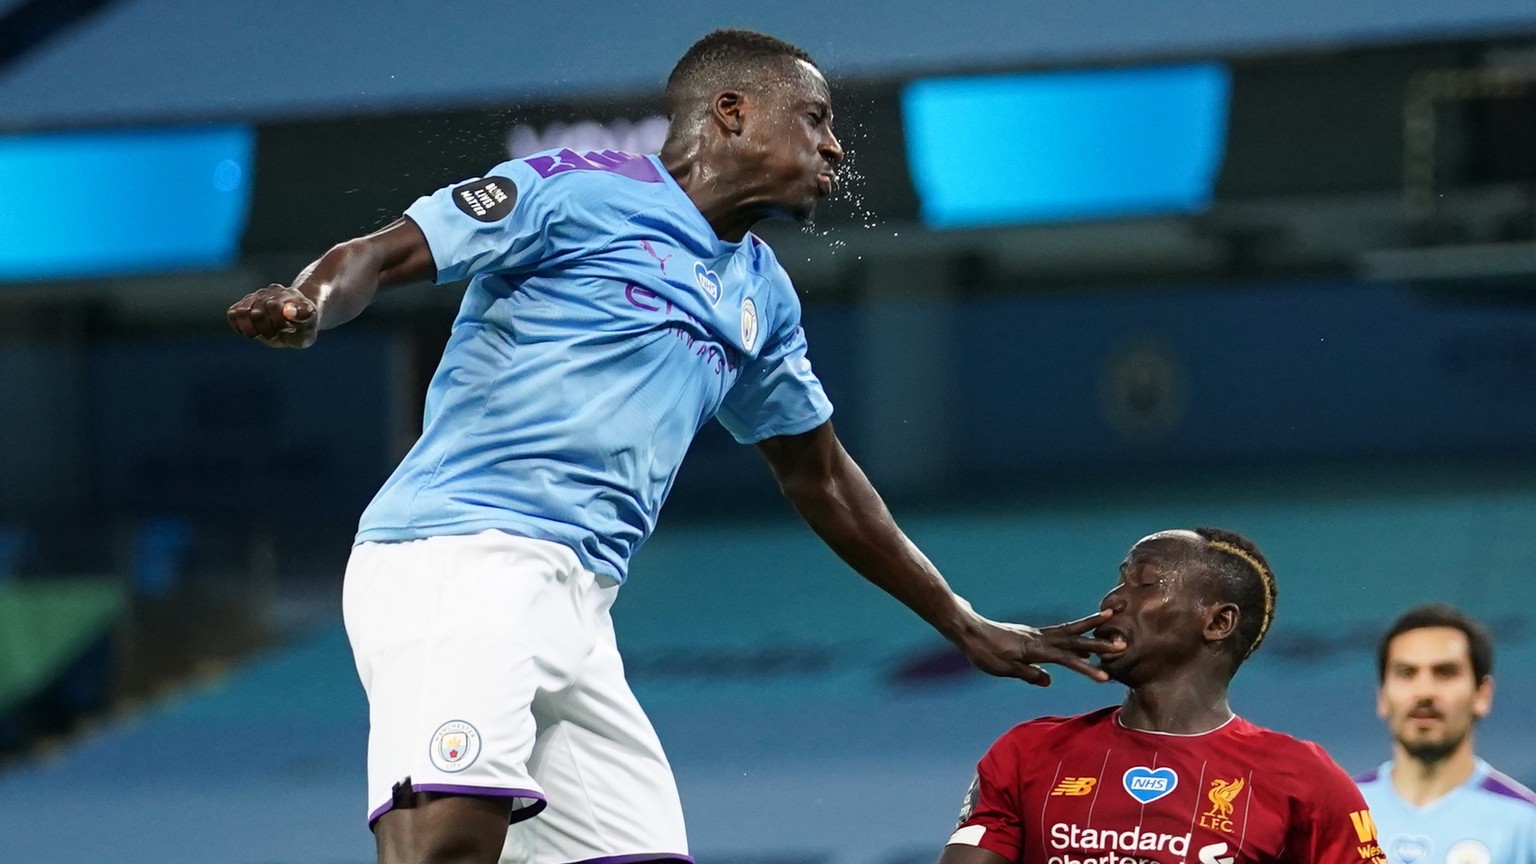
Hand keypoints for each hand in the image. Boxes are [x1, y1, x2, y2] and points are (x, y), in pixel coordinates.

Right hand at [227, 284, 318, 348]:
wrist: (296, 321)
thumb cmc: (304, 326)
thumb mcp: (310, 325)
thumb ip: (302, 317)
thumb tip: (289, 312)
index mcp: (288, 296)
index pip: (273, 305)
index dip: (278, 323)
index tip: (289, 328)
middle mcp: (270, 293)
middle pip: (256, 314)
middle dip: (267, 330)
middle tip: (277, 332)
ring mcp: (256, 298)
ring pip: (241, 313)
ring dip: (251, 329)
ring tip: (262, 333)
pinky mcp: (243, 305)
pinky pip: (232, 314)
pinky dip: (240, 326)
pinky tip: (254, 331)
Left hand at [957, 611, 1124, 685]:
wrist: (968, 630)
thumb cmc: (983, 652)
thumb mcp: (1003, 669)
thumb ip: (1027, 674)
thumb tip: (1049, 680)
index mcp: (1034, 648)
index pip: (1066, 659)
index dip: (1086, 668)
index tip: (1105, 677)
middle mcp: (1039, 637)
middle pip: (1074, 639)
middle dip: (1098, 641)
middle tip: (1122, 642)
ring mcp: (1036, 633)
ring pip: (1068, 630)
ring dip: (1089, 627)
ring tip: (1109, 618)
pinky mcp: (1031, 635)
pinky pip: (1058, 633)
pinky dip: (1073, 635)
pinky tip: (1080, 643)